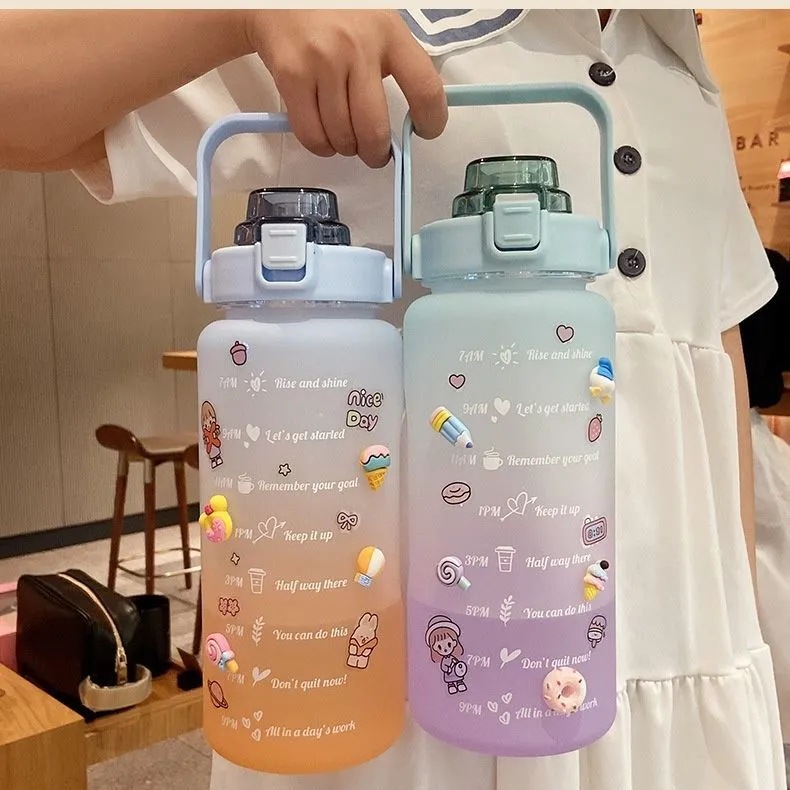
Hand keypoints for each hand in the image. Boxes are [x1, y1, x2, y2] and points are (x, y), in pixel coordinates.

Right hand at [246, 10, 447, 166]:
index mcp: (388, 31)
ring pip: (342, 138)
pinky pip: (312, 135)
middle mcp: (357, 47)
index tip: (424, 131)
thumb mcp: (376, 23)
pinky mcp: (292, 76)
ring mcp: (322, 62)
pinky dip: (320, 146)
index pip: (425, 88)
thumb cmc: (333, 15)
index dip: (431, 121)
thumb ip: (395, 62)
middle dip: (376, 154)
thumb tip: (412, 117)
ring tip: (344, 137)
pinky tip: (324, 135)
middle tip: (374, 153)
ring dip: (346, 148)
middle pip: (374, 130)